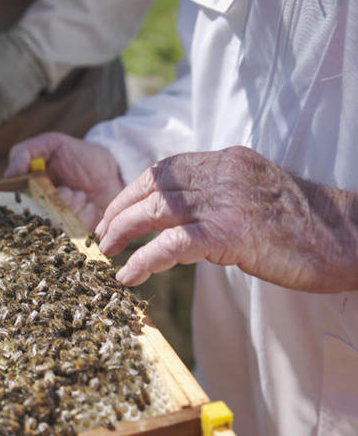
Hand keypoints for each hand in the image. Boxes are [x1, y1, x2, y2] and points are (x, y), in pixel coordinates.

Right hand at [5, 132, 123, 229]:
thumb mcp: (50, 144)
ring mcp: (54, 225)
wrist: (112, 171)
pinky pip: (73, 231)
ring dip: (72, 203)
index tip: (38, 188)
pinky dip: (84, 213)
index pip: (10, 203)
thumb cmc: (78, 155)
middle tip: (68, 187)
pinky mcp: (73, 235)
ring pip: (54, 222)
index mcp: (24, 192)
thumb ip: (24, 152)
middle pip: (33, 216)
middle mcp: (35, 212)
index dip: (21, 198)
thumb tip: (10, 174)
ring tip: (81, 193)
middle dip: (54, 198)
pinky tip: (89, 204)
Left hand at [95, 145, 357, 292]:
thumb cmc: (304, 226)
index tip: (115, 211)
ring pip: (155, 210)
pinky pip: (172, 244)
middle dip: (119, 211)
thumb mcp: (254, 198)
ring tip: (107, 251)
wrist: (349, 238)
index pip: (165, 169)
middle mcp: (224, 173)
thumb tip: (179, 224)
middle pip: (153, 187)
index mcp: (228, 161)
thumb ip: (217, 201)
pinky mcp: (232, 233)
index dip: (133, 190)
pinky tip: (128, 274)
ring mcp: (227, 201)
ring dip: (122, 231)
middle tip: (102, 235)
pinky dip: (143, 259)